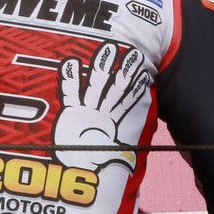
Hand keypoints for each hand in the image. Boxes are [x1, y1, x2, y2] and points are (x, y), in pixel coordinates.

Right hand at [52, 42, 150, 172]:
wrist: (69, 165)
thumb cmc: (90, 161)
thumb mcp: (108, 159)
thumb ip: (119, 157)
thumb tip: (130, 163)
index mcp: (111, 122)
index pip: (126, 101)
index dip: (135, 88)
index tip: (144, 73)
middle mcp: (100, 111)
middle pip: (113, 88)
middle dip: (121, 71)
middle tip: (131, 52)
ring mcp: (85, 109)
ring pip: (95, 85)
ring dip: (101, 67)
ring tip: (108, 49)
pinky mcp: (69, 110)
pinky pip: (70, 92)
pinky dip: (70, 79)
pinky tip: (71, 63)